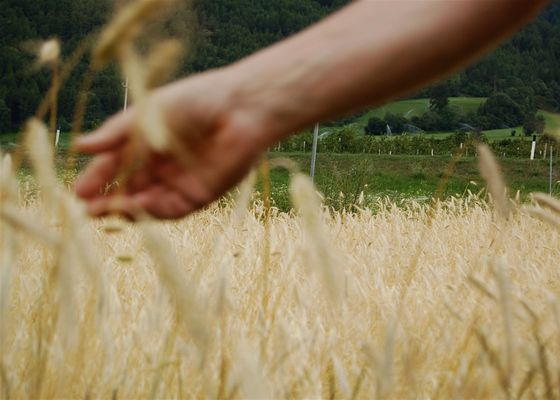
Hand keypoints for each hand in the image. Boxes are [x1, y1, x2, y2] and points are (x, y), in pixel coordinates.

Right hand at [74, 70, 271, 218]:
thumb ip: (117, 134)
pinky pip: (171, 209)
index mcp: (146, 145)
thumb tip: (80, 146)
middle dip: (106, 202)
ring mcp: (179, 183)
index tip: (78, 191)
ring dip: (124, 210)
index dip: (96, 180)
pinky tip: (135, 207)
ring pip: (147, 205)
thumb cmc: (195, 100)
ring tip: (102, 210)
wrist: (239, 108)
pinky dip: (151, 212)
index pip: (115, 168)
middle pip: (128, 190)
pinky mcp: (199, 195)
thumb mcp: (148, 113)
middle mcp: (161, 167)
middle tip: (86, 209)